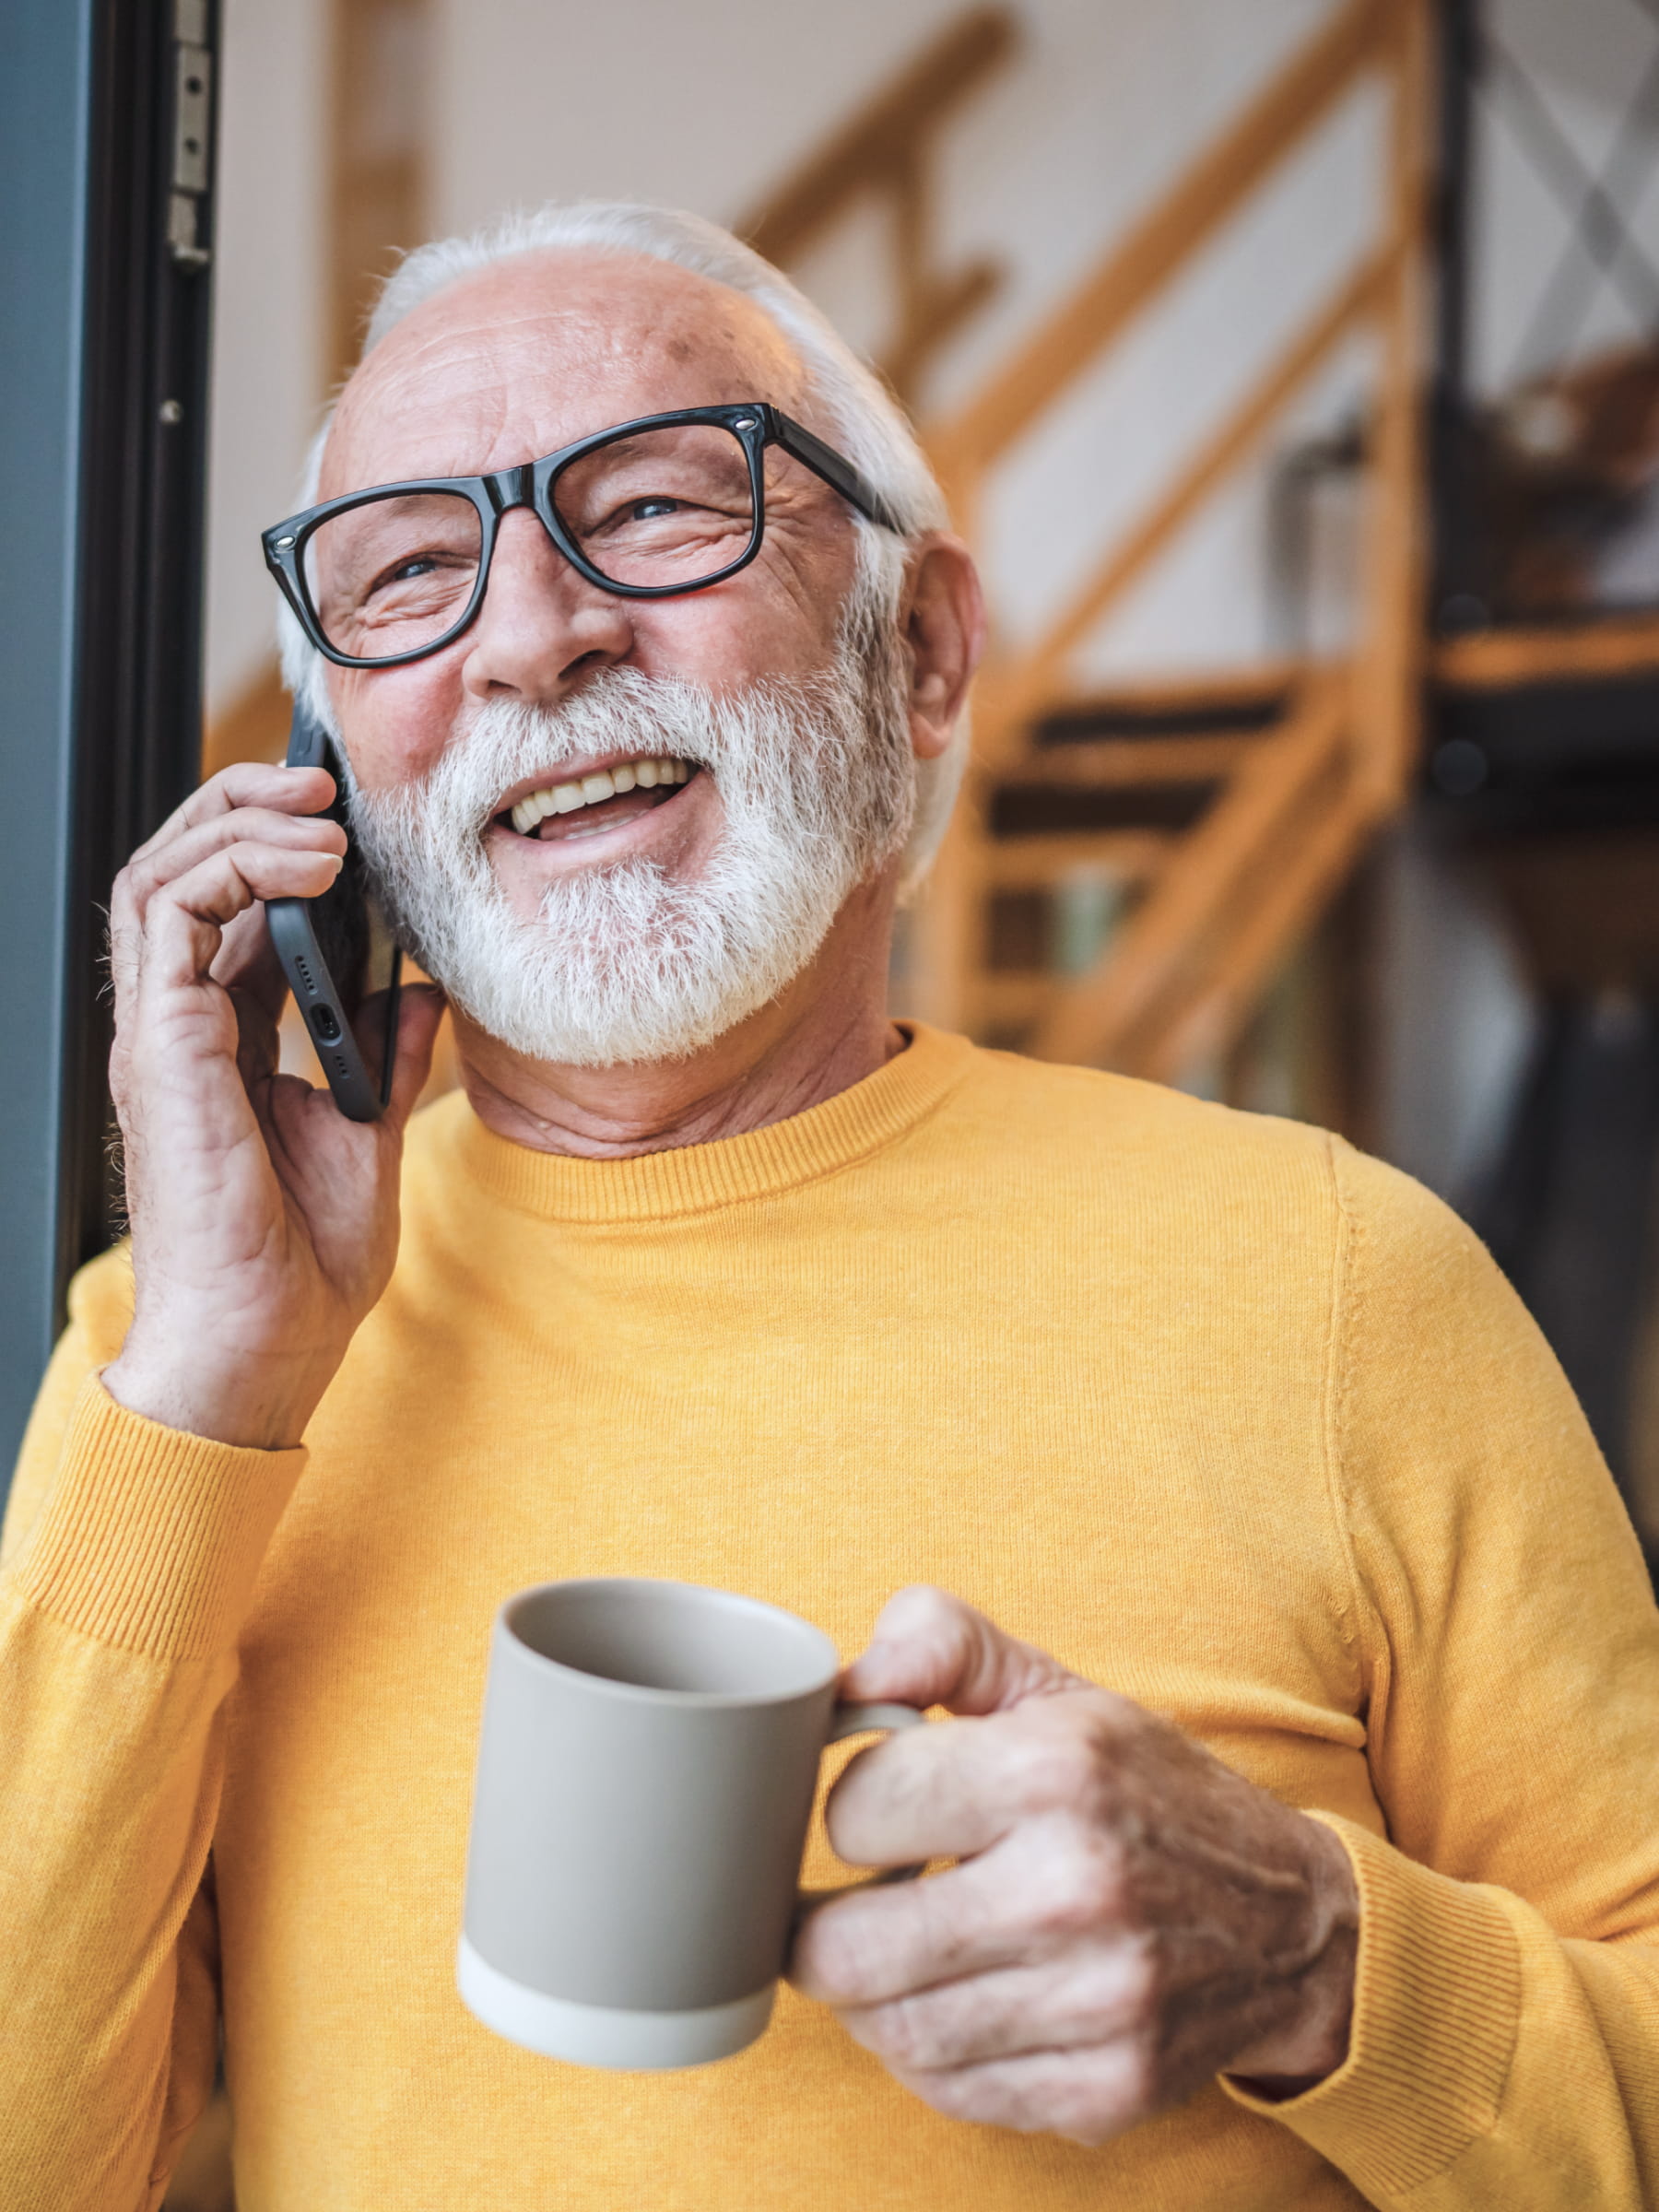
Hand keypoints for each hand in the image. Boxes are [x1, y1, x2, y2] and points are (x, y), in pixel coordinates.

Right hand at [101, 761, 444, 1448]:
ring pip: (160, 873)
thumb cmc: (300, 1268)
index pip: (230, 910)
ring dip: (239, 820)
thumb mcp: (367, 1137)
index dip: (279, 848)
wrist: (264, 1346)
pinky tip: (312, 866)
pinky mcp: (161, 1045)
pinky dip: (236, 867)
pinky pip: (170, 914)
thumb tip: (421, 990)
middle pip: (180, 871)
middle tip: (321, 780)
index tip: (352, 820)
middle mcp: (180, 1028)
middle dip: (243, 805)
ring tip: (319, 810)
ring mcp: (162, 1034)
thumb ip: (384, 1056)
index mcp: (224, 1045)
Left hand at [790, 1587, 1357, 2143]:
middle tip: (847, 1904)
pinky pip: (951, 2091)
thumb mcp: (1053, 1684)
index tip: (884, 1811)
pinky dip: (932, 2052)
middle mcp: (1074, 1889)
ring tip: (903, 1950)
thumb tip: (847, 1679)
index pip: (853, 1812)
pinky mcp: (1105, 2090)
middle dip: (825, 1926)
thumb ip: (939, 1643)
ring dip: (872, 1995)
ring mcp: (1095, 2002)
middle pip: (846, 1951)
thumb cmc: (1145, 1789)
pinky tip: (961, 2001)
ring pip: (889, 2032)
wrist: (1294, 1920)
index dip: (853, 1809)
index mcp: (1051, 1770)